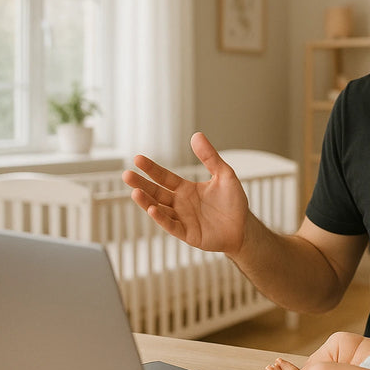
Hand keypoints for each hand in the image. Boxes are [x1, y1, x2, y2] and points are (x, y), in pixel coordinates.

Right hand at [122, 132, 247, 254]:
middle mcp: (180, 203)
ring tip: (135, 192)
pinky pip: (171, 226)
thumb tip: (197, 135)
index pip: (164, 177)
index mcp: (186, 189)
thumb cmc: (233, 202)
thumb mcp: (225, 175)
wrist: (243, 228)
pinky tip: (153, 209)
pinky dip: (161, 218)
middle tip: (126, 174)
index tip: (137, 159)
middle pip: (156, 192)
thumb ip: (210, 157)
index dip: (152, 169)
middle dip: (142, 184)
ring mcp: (182, 219)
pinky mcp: (187, 234)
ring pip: (159, 209)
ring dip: (147, 202)